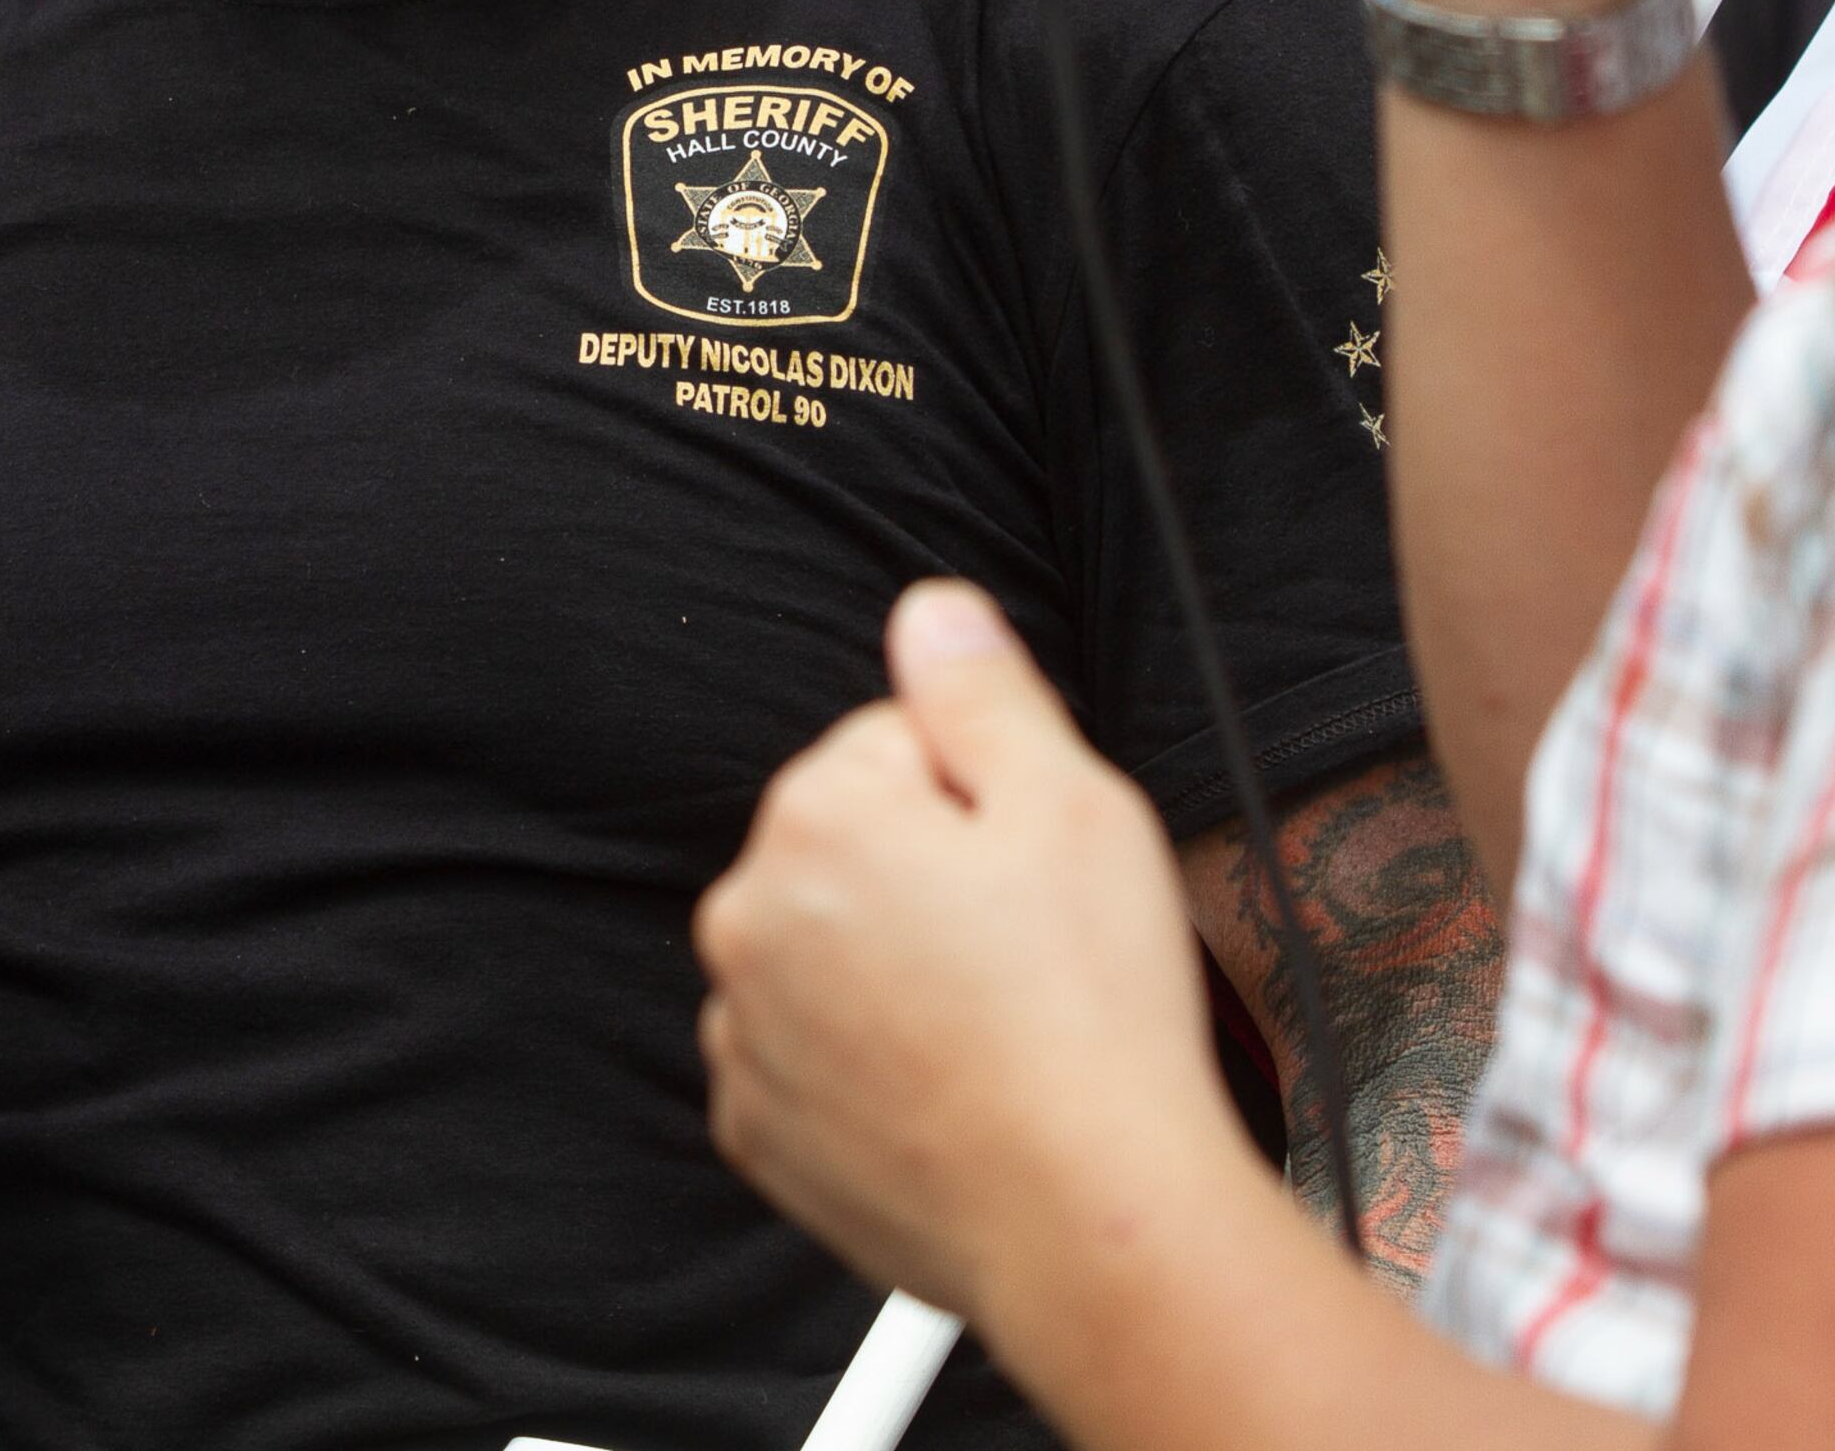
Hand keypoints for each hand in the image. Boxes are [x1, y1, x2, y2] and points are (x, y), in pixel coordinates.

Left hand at [697, 583, 1258, 1326]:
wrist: (1086, 1222)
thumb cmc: (1090, 1013)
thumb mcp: (1070, 802)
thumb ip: (982, 690)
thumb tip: (929, 611)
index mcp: (814, 819)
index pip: (896, 742)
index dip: (986, 792)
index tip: (1034, 868)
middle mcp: (748, 921)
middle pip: (854, 845)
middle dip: (933, 874)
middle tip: (1029, 948)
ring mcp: (745, 1037)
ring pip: (834, 950)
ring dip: (899, 967)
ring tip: (1001, 1027)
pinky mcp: (761, 1134)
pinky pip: (814, 1053)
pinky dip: (871, 1062)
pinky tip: (954, 1087)